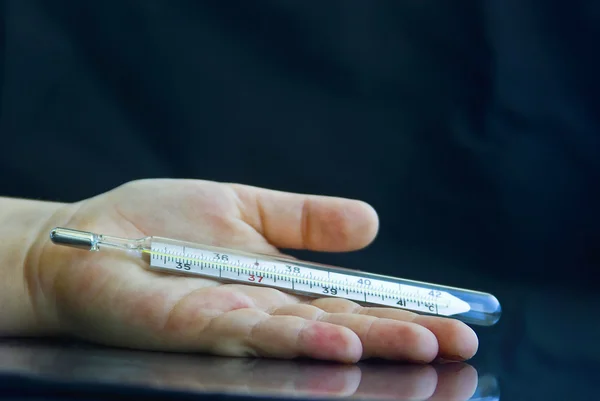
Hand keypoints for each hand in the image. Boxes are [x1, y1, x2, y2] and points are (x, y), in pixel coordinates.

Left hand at [28, 179, 477, 362]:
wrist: (89, 238)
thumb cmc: (158, 225)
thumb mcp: (246, 207)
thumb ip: (305, 218)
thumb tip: (372, 223)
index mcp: (280, 282)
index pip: (353, 298)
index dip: (404, 307)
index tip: (456, 313)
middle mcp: (264, 310)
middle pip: (343, 324)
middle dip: (402, 336)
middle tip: (461, 343)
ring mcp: (231, 322)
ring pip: (307, 337)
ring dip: (365, 343)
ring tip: (420, 348)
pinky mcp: (193, 325)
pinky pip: (251, 333)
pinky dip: (298, 338)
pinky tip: (337, 341)